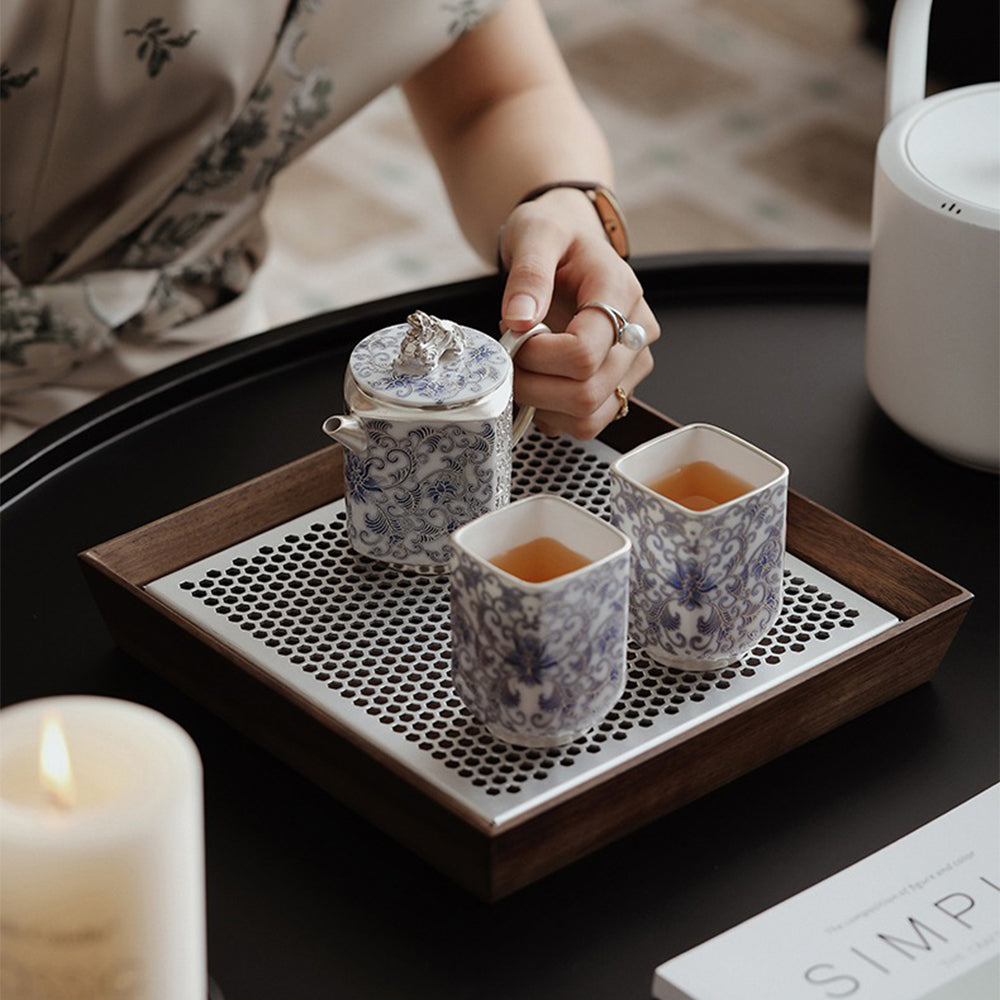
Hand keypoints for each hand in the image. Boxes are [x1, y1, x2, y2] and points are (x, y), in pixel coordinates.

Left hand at [498, 189, 658, 438]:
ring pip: (588, 418)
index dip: (537, 357)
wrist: (569, 241)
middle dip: (534, 386)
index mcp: (620, 293)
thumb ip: (528, 274)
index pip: (584, 353)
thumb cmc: (555, 235)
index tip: (514, 336)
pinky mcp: (618, 386)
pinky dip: (553, 414)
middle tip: (510, 358)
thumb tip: (519, 318)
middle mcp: (637, 335)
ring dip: (543, 406)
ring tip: (525, 370)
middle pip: (586, 393)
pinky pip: (586, 423)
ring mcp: (631, 366)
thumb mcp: (535, 234)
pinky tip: (539, 382)